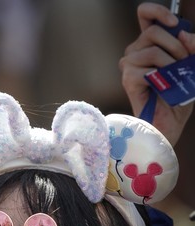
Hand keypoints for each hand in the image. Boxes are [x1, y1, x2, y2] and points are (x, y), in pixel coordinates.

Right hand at [120, 2, 194, 145]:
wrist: (171, 121)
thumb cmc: (179, 95)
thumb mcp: (194, 64)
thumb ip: (193, 45)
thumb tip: (183, 34)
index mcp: (150, 44)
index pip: (145, 15)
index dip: (157, 12)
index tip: (174, 23)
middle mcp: (136, 52)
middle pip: (152, 31)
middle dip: (175, 45)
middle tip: (183, 62)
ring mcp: (129, 66)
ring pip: (152, 49)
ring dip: (171, 62)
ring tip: (174, 77)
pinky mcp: (128, 79)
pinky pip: (146, 67)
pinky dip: (161, 75)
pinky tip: (163, 85)